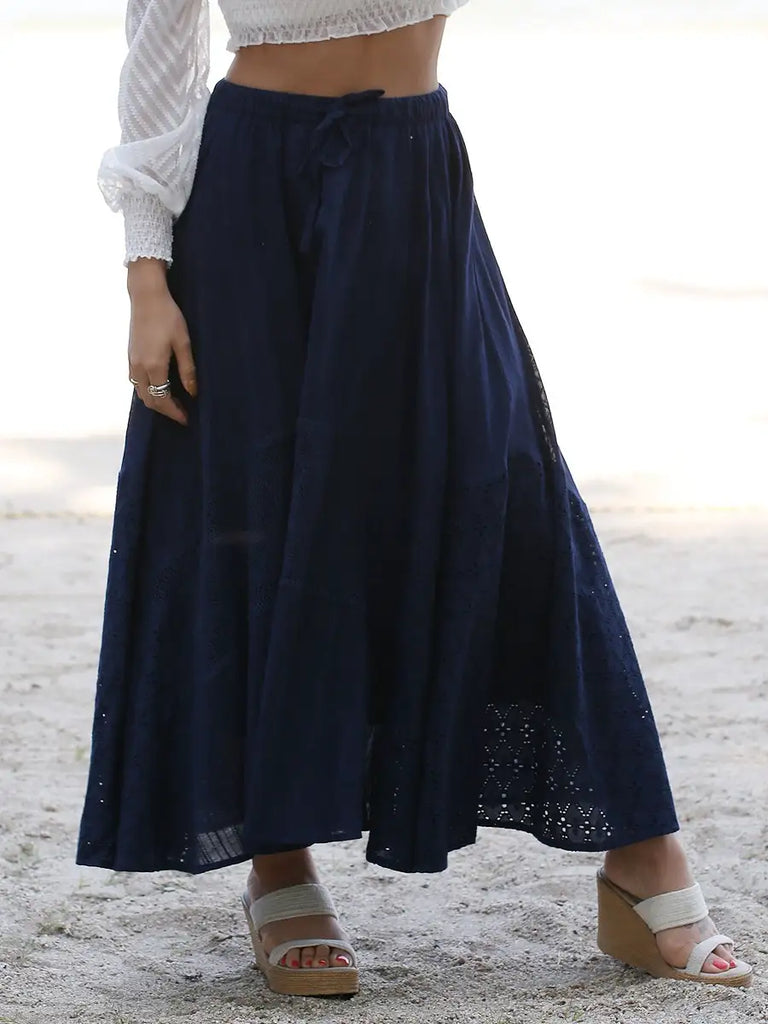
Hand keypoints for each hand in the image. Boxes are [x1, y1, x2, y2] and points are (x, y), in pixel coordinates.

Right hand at [127, 279, 196, 425]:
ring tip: (174, 402)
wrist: (146, 296)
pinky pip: (137, 382)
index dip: (175, 412)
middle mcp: (138, 368)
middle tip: (182, 413)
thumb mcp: (183, 342)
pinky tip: (160, 387)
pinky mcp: (130, 356)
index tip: (187, 419)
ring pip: (141, 393)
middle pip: (149, 400)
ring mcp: (131, 362)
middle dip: (165, 411)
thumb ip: (187, 369)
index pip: (162, 399)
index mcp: (153, 366)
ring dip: (155, 401)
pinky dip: (148, 391)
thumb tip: (193, 392)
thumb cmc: (168, 316)